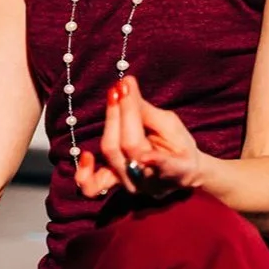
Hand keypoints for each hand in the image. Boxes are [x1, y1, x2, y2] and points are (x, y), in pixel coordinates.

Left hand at [74, 75, 203, 198]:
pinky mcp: (114, 185)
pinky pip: (92, 187)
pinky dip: (85, 172)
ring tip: (114, 96)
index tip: (128, 92)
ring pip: (111, 153)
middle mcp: (148, 182)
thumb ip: (146, 110)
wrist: (183, 173)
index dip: (136, 123)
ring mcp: (129, 186)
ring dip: (110, 121)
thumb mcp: (170, 126)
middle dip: (122, 112)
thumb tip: (126, 82)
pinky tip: (87, 155)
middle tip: (122, 87)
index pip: (149, 144)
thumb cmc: (178, 146)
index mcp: (173, 169)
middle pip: (126, 146)